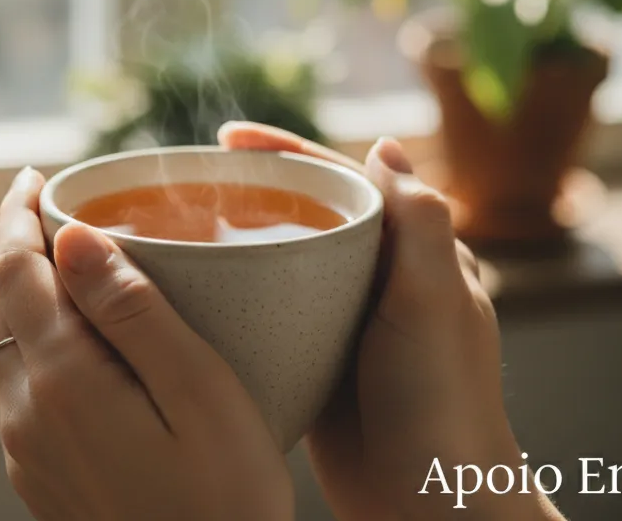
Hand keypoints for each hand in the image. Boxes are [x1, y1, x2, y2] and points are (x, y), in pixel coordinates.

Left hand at [0, 168, 293, 520]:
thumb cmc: (227, 497)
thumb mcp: (201, 392)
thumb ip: (133, 310)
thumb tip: (74, 236)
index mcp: (63, 380)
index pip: (16, 268)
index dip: (21, 213)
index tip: (38, 175)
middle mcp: (25, 413)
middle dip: (18, 245)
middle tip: (55, 207)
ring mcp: (24, 450)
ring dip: (18, 293)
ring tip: (63, 263)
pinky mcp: (37, 476)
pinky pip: (10, 387)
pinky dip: (26, 340)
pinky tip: (69, 340)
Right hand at [219, 123, 562, 520]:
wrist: (431, 503)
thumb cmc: (443, 403)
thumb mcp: (436, 303)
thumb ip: (420, 223)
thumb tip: (385, 146)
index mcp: (414, 253)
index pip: (345, 180)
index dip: (288, 153)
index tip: (227, 137)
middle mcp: (380, 279)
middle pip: (308, 212)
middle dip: (253, 187)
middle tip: (188, 180)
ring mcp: (344, 321)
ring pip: (283, 259)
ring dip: (237, 236)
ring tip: (178, 225)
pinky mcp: (315, 361)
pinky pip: (269, 311)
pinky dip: (233, 291)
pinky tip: (191, 290)